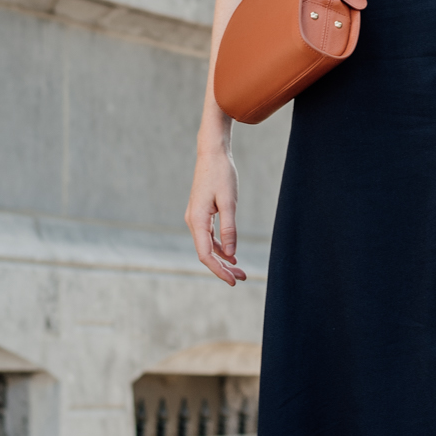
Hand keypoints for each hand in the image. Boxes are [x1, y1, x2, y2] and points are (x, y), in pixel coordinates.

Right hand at [185, 141, 246, 285]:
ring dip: (223, 259)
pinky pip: (209, 236)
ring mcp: (195, 218)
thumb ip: (229, 229)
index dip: (219, 270)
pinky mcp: (201, 214)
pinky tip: (232, 255)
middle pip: (206, 253)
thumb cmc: (222, 174)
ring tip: (240, 270)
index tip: (234, 281)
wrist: (212, 153)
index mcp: (197, 220)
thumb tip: (230, 254)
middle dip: (223, 268)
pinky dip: (220, 247)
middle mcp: (193, 221)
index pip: (205, 254)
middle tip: (242, 279)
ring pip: (207, 246)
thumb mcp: (229, 202)